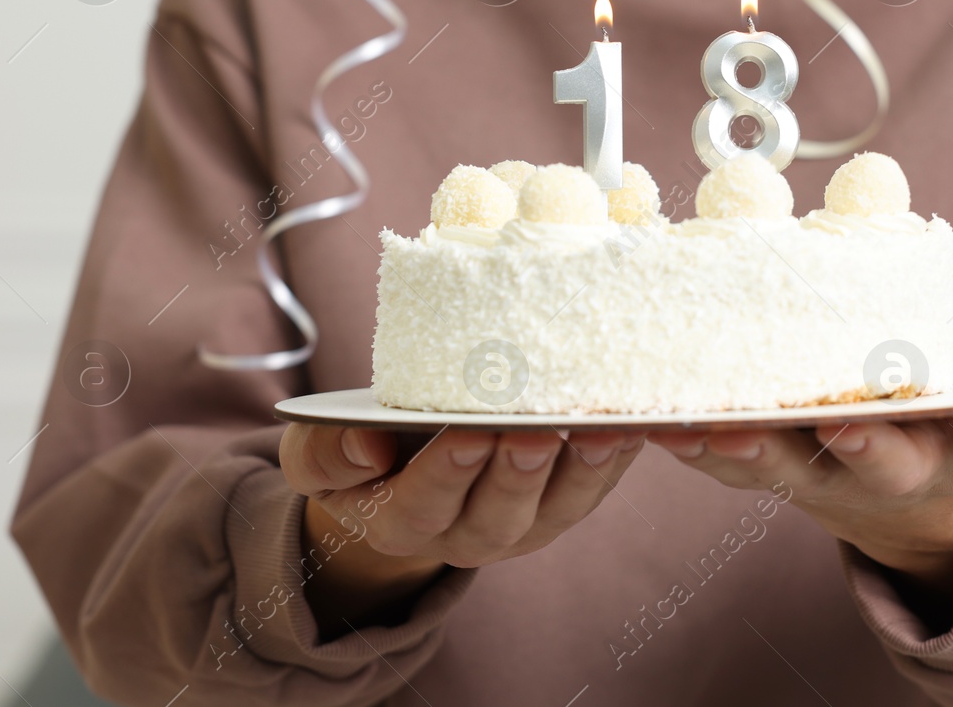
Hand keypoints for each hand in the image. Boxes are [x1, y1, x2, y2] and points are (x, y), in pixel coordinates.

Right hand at [279, 423, 644, 635]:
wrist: (409, 464)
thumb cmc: (362, 449)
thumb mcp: (317, 454)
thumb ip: (324, 455)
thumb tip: (365, 447)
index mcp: (402, 524)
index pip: (423, 505)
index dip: (447, 472)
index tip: (468, 433)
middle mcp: (467, 535)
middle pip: (499, 513)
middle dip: (520, 472)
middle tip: (536, 430)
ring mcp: (524, 524)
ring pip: (559, 507)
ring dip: (584, 469)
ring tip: (601, 428)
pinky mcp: (565, 502)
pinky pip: (599, 486)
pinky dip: (619, 456)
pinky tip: (635, 417)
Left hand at [647, 401, 952, 619]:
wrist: (904, 505)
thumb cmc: (947, 450)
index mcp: (901, 468)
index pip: (888, 459)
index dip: (868, 448)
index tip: (848, 427)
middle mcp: (835, 477)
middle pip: (795, 467)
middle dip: (764, 448)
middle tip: (733, 425)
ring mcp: (788, 473)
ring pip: (738, 462)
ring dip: (703, 442)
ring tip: (666, 417)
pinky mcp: (748, 461)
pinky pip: (705, 449)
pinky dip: (674, 433)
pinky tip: (634, 409)